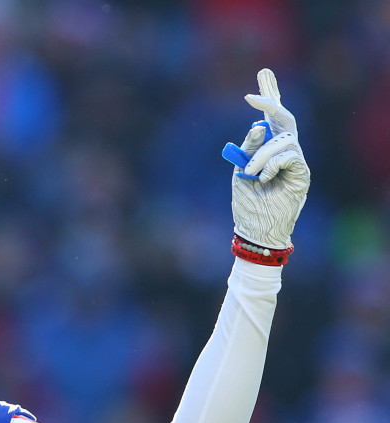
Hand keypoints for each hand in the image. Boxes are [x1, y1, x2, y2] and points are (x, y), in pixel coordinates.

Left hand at [230, 68, 309, 250]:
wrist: (255, 228)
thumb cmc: (246, 202)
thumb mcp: (240, 169)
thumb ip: (249, 147)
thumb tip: (258, 124)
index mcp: (268, 149)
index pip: (272, 118)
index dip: (269, 96)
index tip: (262, 75)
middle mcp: (285, 151)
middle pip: (285, 119)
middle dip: (271, 102)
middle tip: (255, 94)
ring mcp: (295, 161)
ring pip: (281, 141)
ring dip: (260, 155)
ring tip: (249, 173)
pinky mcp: (302, 173)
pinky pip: (288, 156)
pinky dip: (270, 165)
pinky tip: (262, 178)